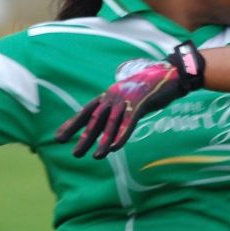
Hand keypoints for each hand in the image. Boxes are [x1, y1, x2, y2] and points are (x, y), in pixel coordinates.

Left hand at [54, 41, 205, 158]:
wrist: (171, 73)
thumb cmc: (149, 88)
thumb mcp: (129, 99)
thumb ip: (118, 110)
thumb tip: (106, 126)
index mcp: (108, 95)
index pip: (86, 111)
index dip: (72, 124)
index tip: (58, 137)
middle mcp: (113, 96)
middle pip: (95, 119)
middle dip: (83, 136)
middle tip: (74, 153)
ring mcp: (126, 99)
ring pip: (111, 123)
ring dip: (102, 141)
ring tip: (96, 157)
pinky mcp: (140, 103)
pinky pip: (129, 122)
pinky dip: (121, 135)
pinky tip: (115, 147)